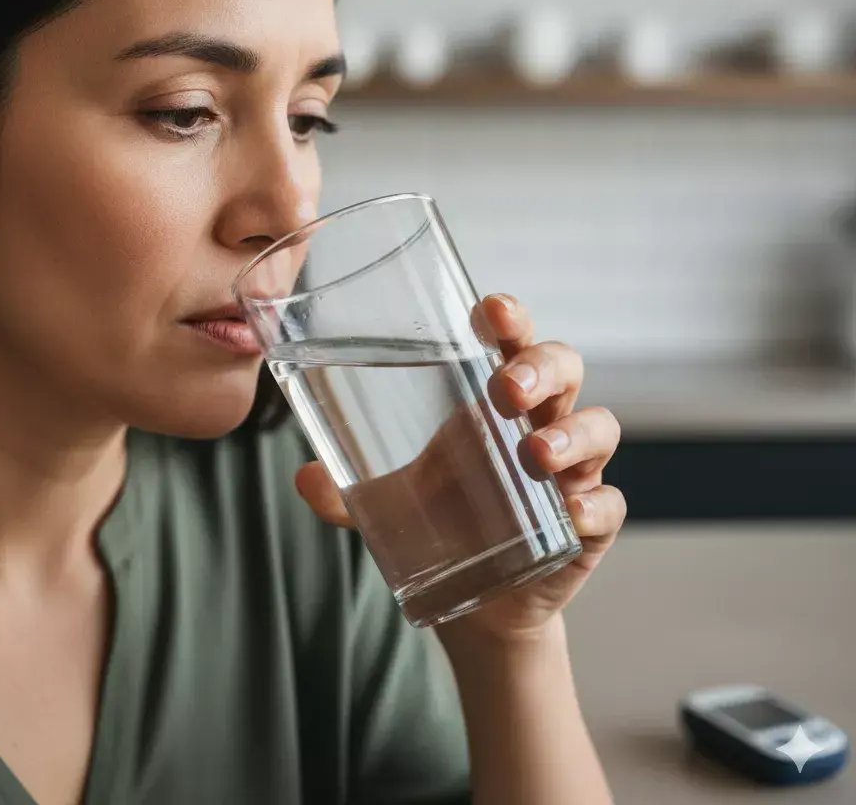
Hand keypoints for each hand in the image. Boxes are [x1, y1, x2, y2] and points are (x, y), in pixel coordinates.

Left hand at [294, 293, 624, 645]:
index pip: (512, 341)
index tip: (490, 309)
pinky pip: (608, 506)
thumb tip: (303, 475)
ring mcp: (571, 472)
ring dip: (572, 434)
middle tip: (506, 389)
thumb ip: (345, 491)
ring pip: (598, 427)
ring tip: (535, 454)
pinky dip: (593, 505)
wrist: (479, 601)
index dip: (510, 318)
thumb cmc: (443, 523)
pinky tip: (568, 513)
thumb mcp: (389, 503)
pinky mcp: (587, 526)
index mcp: (493, 401)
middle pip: (564, 367)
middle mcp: (540, 423)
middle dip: (540, 367)